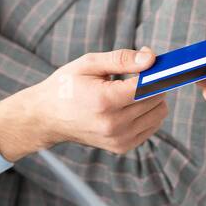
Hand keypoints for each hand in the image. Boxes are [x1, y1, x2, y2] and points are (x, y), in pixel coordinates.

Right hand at [0, 47, 167, 158]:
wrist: (47, 117)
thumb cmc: (66, 86)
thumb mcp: (89, 64)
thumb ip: (122, 59)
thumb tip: (150, 58)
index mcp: (104, 101)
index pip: (148, 86)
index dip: (155, 72)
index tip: (155, 64)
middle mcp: (113, 124)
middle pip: (156, 100)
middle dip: (154, 84)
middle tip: (139, 74)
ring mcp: (118, 139)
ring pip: (158, 115)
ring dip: (153, 99)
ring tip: (132, 91)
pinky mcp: (121, 147)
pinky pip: (151, 127)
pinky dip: (147, 114)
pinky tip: (130, 105)